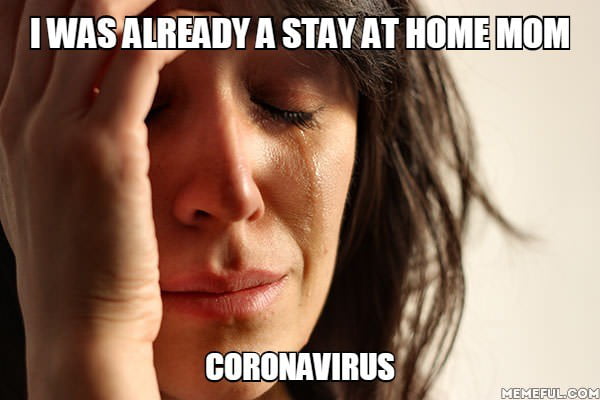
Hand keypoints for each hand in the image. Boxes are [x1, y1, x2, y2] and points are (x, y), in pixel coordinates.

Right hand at [0, 1, 183, 397]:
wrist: (81, 328)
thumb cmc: (76, 264)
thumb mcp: (45, 194)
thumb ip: (49, 139)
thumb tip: (78, 100)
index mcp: (7, 120)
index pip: (21, 17)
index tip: (125, 0)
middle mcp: (21, 114)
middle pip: (55, 3)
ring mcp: (57, 129)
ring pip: (94, 14)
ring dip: (144, 0)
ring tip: (186, 3)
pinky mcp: (105, 150)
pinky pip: (141, 58)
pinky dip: (173, 31)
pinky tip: (200, 29)